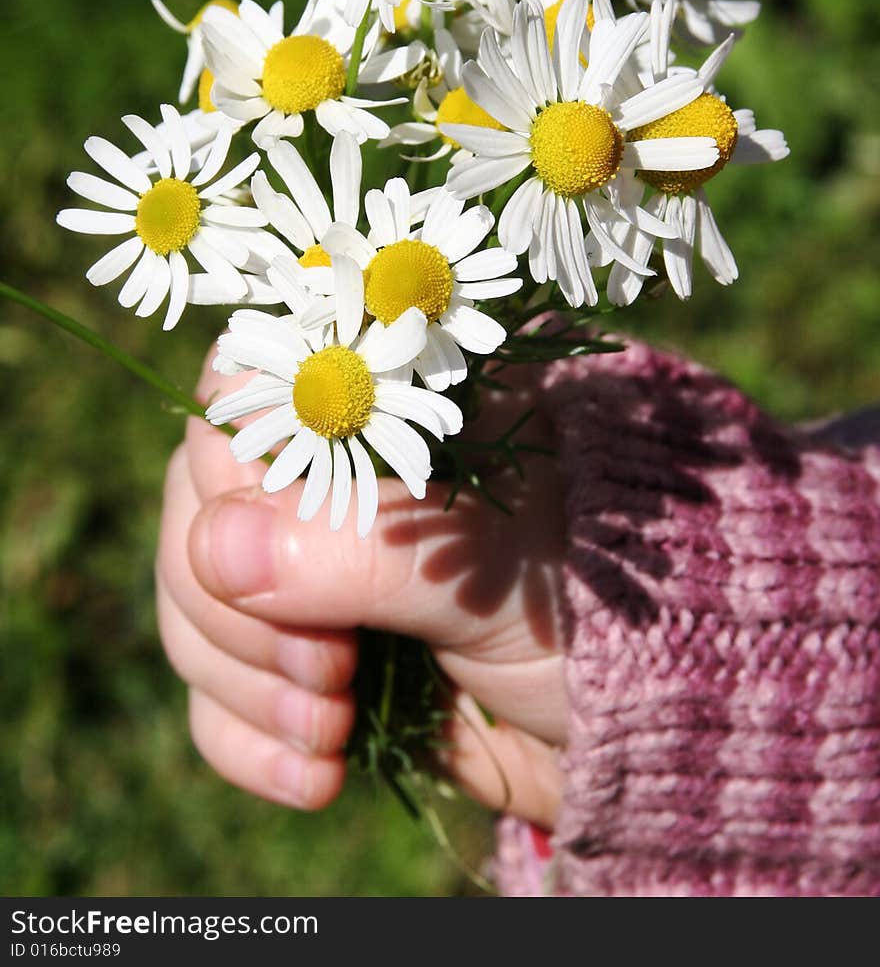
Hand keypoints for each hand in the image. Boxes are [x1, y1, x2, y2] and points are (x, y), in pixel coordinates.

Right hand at [156, 351, 567, 827]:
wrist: (648, 711)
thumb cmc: (593, 598)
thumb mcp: (490, 562)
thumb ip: (359, 548)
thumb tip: (212, 548)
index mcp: (378, 411)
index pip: (242, 403)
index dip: (235, 482)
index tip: (288, 564)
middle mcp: (330, 484)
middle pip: (198, 516)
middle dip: (241, 610)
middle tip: (332, 668)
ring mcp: (311, 576)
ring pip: (198, 613)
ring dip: (246, 685)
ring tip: (334, 728)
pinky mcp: (306, 665)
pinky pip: (217, 699)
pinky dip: (247, 742)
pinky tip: (314, 777)